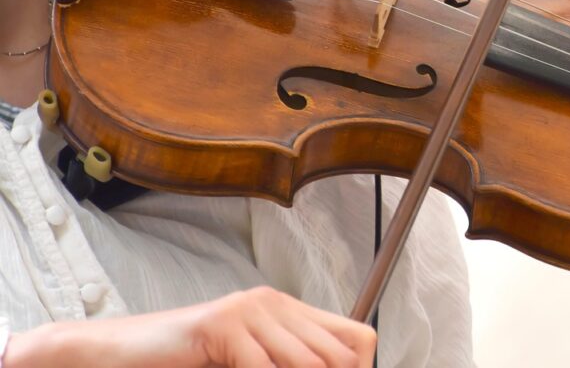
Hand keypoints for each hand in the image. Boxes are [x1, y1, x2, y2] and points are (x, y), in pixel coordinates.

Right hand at [4, 286, 375, 367]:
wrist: (116, 353)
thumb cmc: (184, 363)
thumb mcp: (248, 364)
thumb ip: (284, 363)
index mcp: (287, 311)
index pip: (358, 340)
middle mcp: (274, 303)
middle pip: (337, 357)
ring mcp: (248, 310)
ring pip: (306, 363)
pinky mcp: (221, 324)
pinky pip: (262, 367)